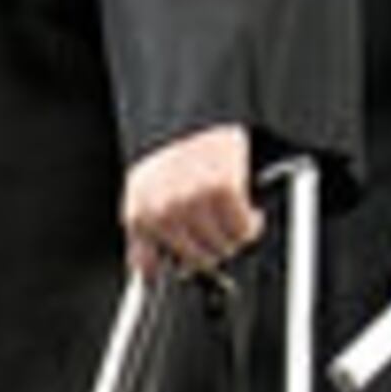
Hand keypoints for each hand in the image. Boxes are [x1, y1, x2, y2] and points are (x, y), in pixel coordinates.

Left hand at [120, 124, 259, 277]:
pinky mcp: (222, 192)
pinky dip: (250, 223)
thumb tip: (151, 273)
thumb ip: (144, 236)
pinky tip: (247, 210)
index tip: (184, 269)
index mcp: (140, 215)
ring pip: (223, 247)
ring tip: (231, 217)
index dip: (172, 270)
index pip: (148, 268)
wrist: (194, 117)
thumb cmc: (171, 157)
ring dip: (233, 237)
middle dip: (213, 249)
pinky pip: (243, 229)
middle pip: (198, 260)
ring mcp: (193, 204)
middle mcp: (164, 213)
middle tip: (219, 233)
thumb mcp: (143, 195)